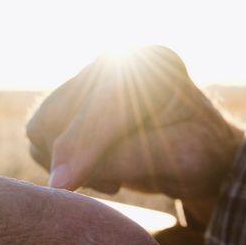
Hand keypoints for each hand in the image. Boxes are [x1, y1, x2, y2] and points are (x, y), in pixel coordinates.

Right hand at [26, 47, 241, 212]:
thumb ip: (118, 162)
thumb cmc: (200, 156)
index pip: (100, 107)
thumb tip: (57, 181)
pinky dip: (62, 157)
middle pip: (57, 114)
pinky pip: (42, 132)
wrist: (203, 149)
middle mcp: (116, 58)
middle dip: (75, 157)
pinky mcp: (74, 95)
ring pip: (43, 125)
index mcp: (154, 65)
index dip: (80, 147)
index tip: (62, 186)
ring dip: (66, 160)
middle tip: (112, 184)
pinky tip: (99, 164)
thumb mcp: (177, 161)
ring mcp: (92, 75)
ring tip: (110, 174)